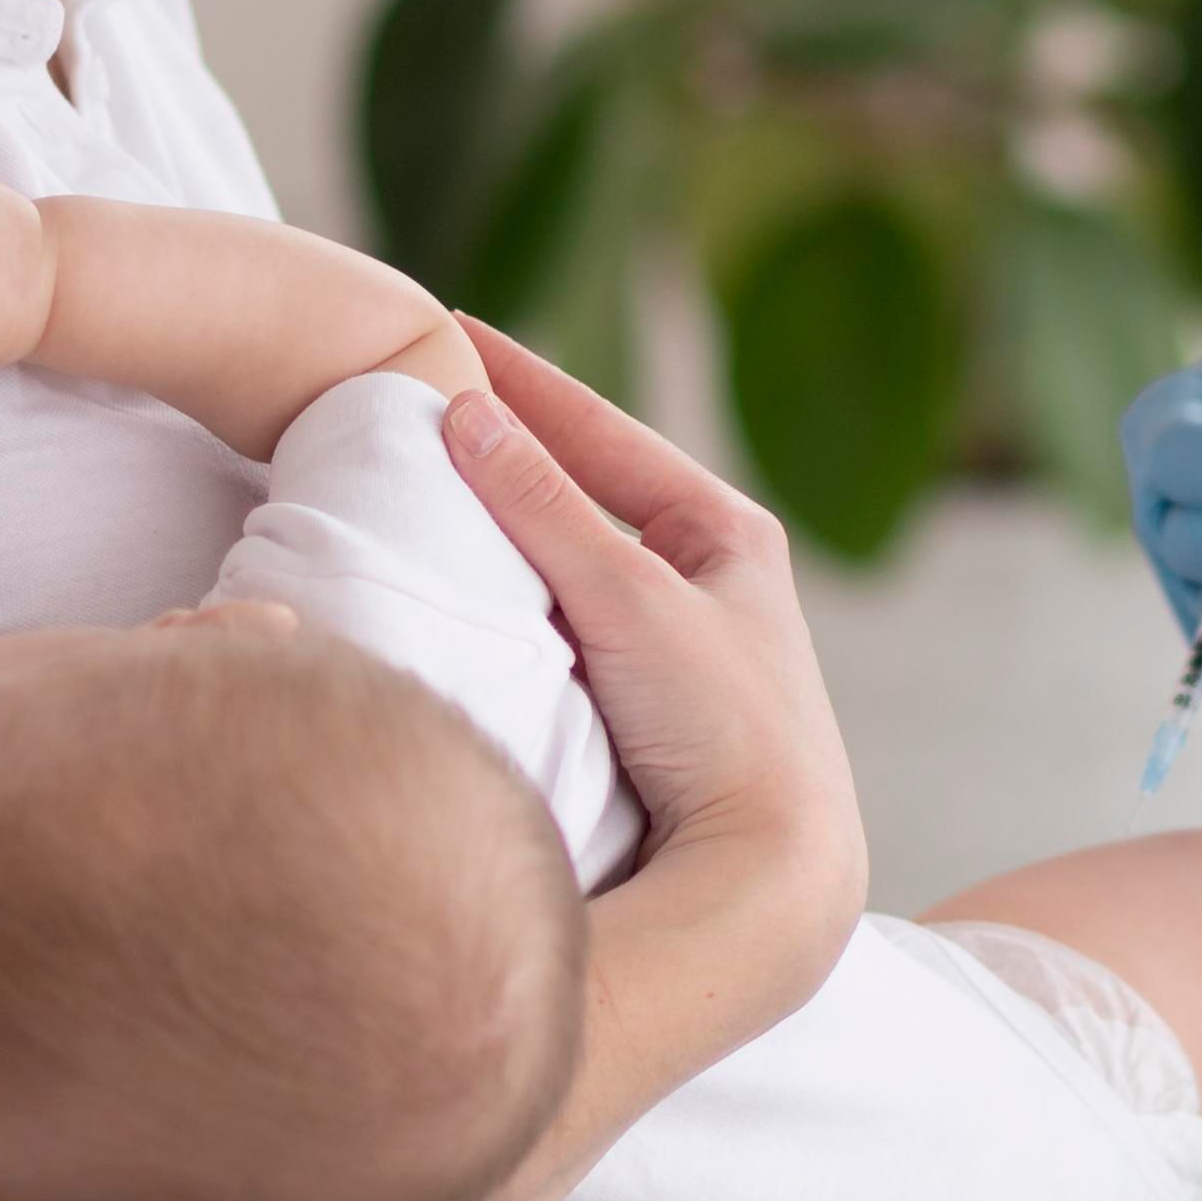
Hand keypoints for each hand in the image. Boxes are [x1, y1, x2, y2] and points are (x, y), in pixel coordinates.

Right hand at [440, 325, 866, 1033]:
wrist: (774, 868)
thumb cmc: (724, 725)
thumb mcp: (628, 596)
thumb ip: (545, 507)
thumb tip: (466, 413)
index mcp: (727, 533)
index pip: (603, 431)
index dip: (524, 382)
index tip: (448, 332)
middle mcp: (710, 579)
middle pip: (589, 490)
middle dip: (512, 444)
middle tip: (427, 392)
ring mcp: (680, 644)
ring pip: (576, 561)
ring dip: (511, 523)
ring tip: (434, 478)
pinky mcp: (650, 709)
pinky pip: (568, 625)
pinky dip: (520, 595)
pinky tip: (473, 591)